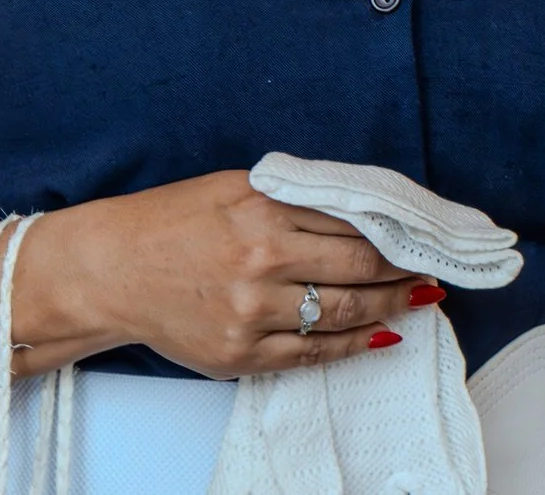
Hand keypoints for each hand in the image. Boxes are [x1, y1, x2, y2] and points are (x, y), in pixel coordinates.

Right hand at [67, 171, 435, 376]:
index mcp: (263, 213)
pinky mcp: (239, 355)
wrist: (111, 270)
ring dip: (391, 306)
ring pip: (343, 313)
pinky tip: (384, 333)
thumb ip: (298, 198)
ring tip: (420, 298)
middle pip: (359, 268)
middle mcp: (260, 264)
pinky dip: (355, 345)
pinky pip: (312, 354)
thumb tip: (364, 209)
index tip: (424, 232)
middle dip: (404, 269)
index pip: (352, 222)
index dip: (396, 230)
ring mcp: (250, 315)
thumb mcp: (237, 188)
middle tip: (433, 267)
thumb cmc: (174, 221)